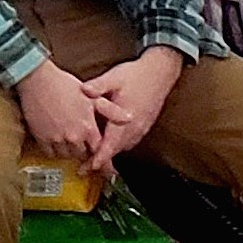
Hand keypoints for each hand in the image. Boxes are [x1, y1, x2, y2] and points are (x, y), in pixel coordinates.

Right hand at [14, 60, 105, 166]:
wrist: (38, 80)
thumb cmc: (64, 85)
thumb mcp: (92, 97)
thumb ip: (111, 111)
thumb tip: (129, 119)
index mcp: (87, 128)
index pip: (99, 151)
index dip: (103, 160)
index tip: (107, 167)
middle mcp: (73, 137)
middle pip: (83, 156)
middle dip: (86, 154)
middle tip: (86, 151)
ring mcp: (57, 139)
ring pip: (67, 156)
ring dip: (71, 152)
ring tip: (72, 144)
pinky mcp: (42, 139)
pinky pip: (51, 154)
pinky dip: (55, 151)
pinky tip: (57, 143)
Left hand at [78, 49, 182, 172]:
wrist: (159, 72)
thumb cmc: (136, 75)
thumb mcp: (114, 77)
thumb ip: (98, 85)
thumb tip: (84, 90)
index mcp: (126, 119)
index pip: (111, 145)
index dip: (99, 159)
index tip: (88, 168)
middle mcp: (134, 128)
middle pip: (115, 151)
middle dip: (100, 162)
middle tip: (83, 169)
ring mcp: (140, 129)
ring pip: (122, 148)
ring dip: (109, 155)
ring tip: (93, 162)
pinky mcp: (143, 127)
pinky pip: (128, 142)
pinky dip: (117, 147)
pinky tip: (108, 145)